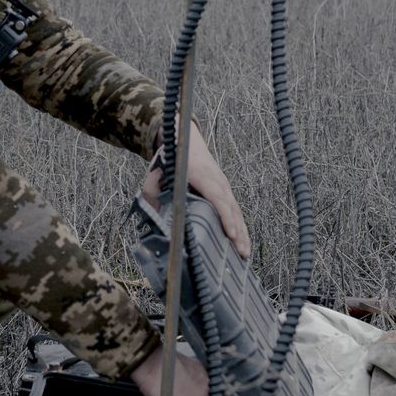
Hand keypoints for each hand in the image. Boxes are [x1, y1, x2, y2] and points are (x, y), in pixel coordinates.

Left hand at [141, 121, 251, 259]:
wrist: (188, 141)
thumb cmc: (174, 158)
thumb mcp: (158, 171)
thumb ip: (152, 189)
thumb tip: (150, 210)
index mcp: (202, 175)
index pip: (217, 198)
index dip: (225, 217)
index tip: (230, 234)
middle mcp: (217, 181)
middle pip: (231, 208)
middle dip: (237, 231)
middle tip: (240, 252)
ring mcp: (224, 186)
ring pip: (236, 211)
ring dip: (242, 233)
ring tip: (245, 253)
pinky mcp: (225, 191)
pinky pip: (235, 210)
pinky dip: (241, 226)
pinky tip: (243, 242)